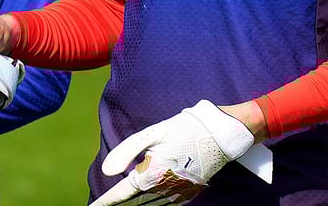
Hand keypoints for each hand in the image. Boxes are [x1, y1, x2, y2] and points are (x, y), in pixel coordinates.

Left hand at [90, 100, 270, 205]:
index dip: (106, 201)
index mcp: (152, 173)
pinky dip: (151, 204)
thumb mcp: (153, 133)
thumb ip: (127, 151)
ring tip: (120, 204)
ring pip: (149, 205)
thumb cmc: (184, 129)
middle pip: (134, 202)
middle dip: (118, 204)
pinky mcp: (188, 194)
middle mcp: (164, 188)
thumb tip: (106, 171)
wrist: (220, 135)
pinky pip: (165, 204)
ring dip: (134, 205)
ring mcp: (178, 193)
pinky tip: (145, 200)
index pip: (122, 193)